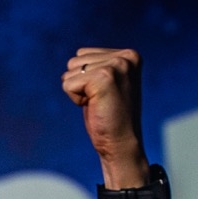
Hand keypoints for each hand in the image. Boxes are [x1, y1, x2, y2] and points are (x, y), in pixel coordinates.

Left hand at [62, 48, 147, 181]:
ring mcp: (117, 65)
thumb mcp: (106, 85)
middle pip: (75, 60)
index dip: (85, 78)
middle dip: (81, 84)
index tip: (104, 95)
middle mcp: (126, 57)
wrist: (121, 144)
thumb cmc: (110, 118)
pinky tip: (94, 107)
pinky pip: (68, 84)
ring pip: (71, 70)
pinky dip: (75, 100)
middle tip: (101, 102)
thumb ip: (97, 67)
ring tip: (99, 104)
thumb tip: (75, 58)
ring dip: (78, 91)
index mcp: (129, 55)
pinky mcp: (104, 77)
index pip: (82, 54)